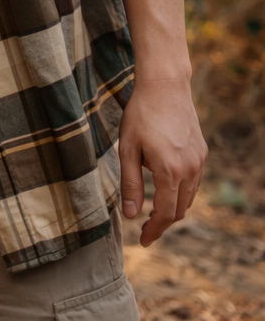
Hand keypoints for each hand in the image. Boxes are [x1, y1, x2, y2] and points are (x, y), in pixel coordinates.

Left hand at [118, 75, 206, 245]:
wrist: (165, 87)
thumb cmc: (140, 115)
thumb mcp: (127, 149)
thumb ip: (130, 183)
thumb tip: (131, 214)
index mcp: (169, 171)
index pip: (164, 213)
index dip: (154, 230)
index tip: (143, 241)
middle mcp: (189, 170)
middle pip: (179, 210)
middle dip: (162, 224)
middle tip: (146, 233)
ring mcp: (198, 161)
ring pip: (188, 197)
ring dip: (173, 209)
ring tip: (154, 215)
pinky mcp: (201, 152)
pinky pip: (194, 182)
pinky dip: (181, 193)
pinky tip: (167, 191)